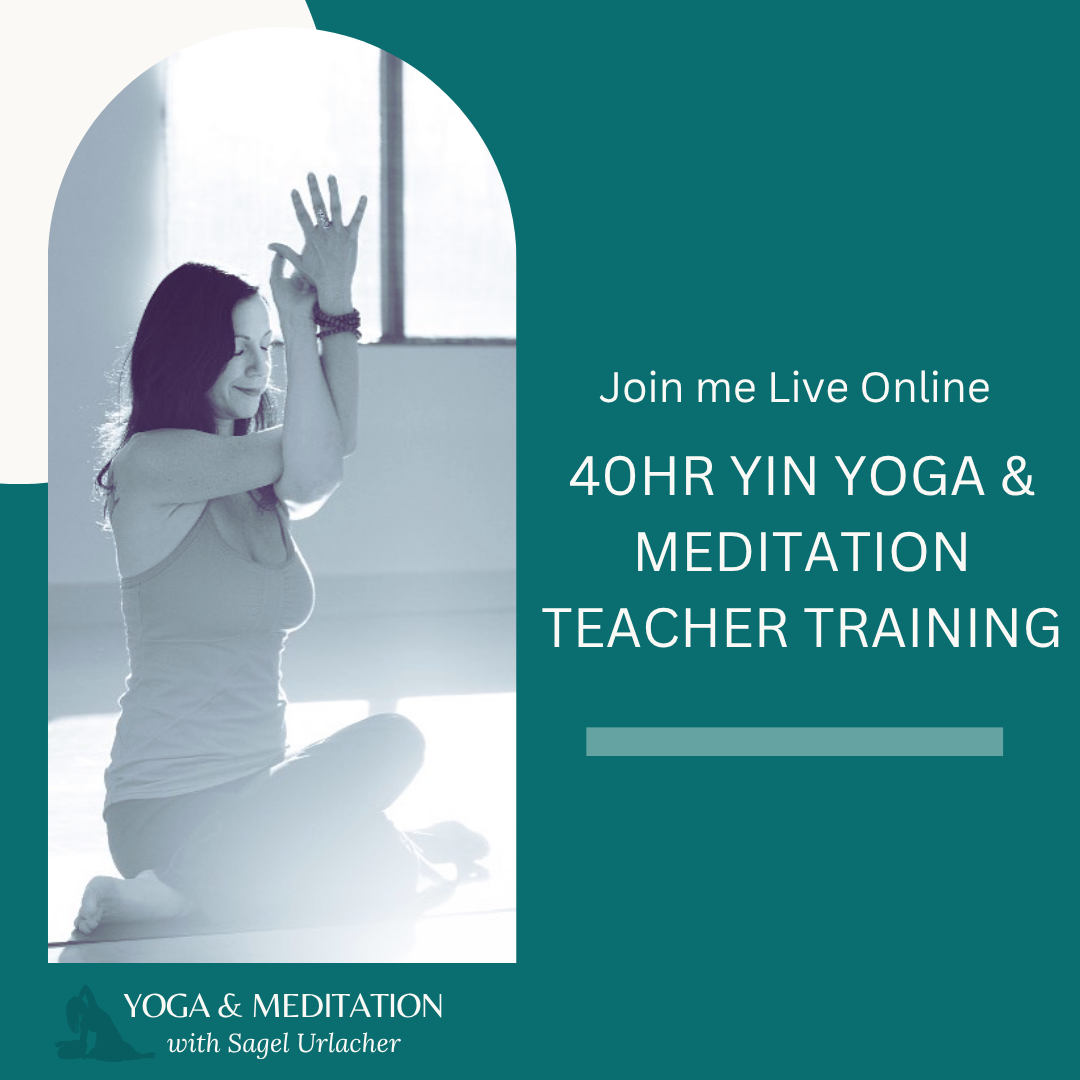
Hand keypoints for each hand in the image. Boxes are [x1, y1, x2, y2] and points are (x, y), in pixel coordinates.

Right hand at [268, 174, 366, 313]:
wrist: (335, 286)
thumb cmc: (316, 276)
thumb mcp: (299, 262)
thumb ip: (285, 251)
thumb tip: (268, 245)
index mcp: (311, 237)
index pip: (302, 215)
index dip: (297, 202)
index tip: (293, 190)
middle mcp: (325, 233)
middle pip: (318, 207)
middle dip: (313, 189)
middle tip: (311, 174)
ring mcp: (339, 234)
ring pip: (336, 208)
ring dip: (333, 191)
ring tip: (331, 176)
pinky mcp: (351, 238)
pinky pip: (356, 220)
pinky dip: (360, 208)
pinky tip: (364, 196)